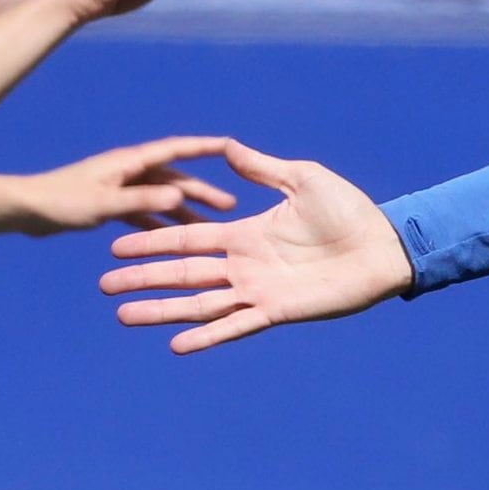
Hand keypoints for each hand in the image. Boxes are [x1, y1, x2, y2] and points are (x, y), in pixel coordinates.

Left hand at [5, 135, 242, 234]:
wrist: (26, 209)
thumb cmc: (62, 202)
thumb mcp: (105, 203)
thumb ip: (143, 201)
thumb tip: (181, 198)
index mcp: (130, 162)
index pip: (176, 150)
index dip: (205, 147)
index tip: (231, 146)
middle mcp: (129, 171)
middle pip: (174, 178)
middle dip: (202, 190)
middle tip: (231, 206)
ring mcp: (120, 188)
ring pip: (161, 199)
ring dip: (184, 211)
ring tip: (210, 226)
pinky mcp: (110, 204)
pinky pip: (144, 213)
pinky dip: (160, 223)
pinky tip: (174, 240)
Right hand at [100, 140, 414, 350]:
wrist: (383, 245)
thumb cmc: (349, 211)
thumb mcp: (300, 179)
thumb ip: (260, 168)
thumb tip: (226, 145)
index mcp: (245, 233)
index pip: (187, 237)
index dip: (152, 241)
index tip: (117, 246)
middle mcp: (244, 265)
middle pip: (182, 273)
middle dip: (143, 279)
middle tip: (104, 285)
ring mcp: (257, 290)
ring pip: (198, 303)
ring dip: (161, 310)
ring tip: (123, 315)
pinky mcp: (276, 311)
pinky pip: (234, 326)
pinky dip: (206, 336)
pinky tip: (176, 344)